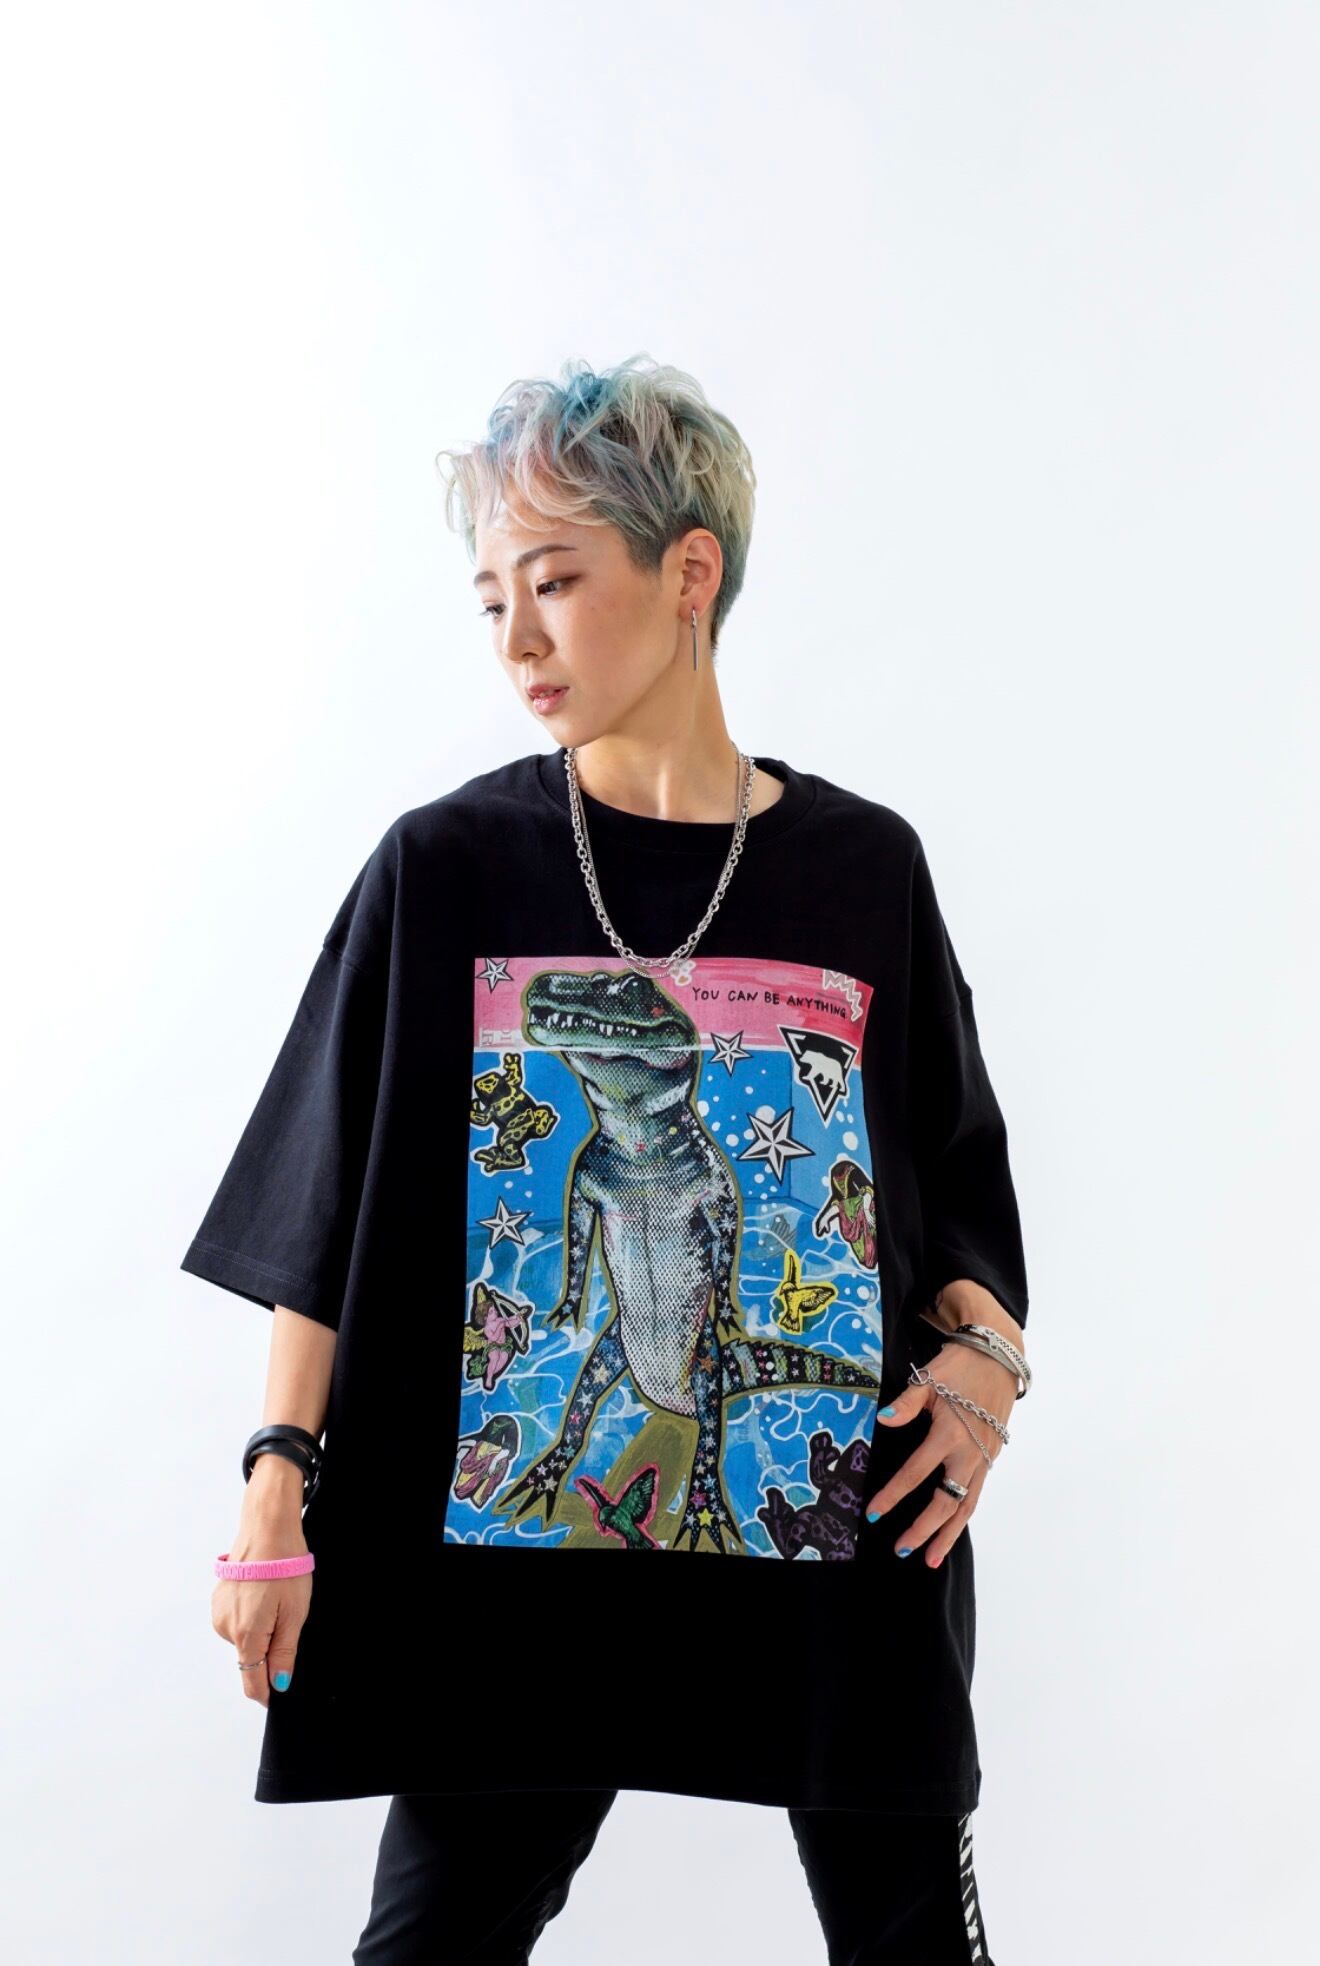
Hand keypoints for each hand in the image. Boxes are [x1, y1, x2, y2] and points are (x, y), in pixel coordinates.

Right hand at [211, 1454, 310, 1706]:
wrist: (267, 1529)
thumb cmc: (284, 1567)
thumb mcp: (295, 1614)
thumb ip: (284, 1653)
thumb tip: (279, 1684)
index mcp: (246, 1635)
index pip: (252, 1681)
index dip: (267, 1693)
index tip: (279, 1694)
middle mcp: (225, 1628)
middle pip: (249, 1659)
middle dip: (269, 1652)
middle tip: (288, 1621)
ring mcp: (219, 1613)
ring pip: (243, 1640)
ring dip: (260, 1632)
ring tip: (276, 1601)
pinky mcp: (218, 1601)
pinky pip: (237, 1622)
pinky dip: (251, 1617)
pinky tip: (263, 1594)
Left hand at [865, 1339, 1015, 1568]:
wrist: (998, 1357)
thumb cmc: (958, 1366)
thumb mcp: (929, 1378)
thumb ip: (906, 1403)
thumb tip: (883, 1420)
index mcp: (950, 1433)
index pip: (916, 1473)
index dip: (893, 1495)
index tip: (874, 1514)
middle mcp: (969, 1452)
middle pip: (947, 1502)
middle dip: (924, 1530)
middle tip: (901, 1550)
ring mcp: (984, 1457)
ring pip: (967, 1505)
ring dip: (949, 1534)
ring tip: (932, 1559)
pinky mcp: (991, 1456)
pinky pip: (976, 1492)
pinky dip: (963, 1514)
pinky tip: (951, 1528)